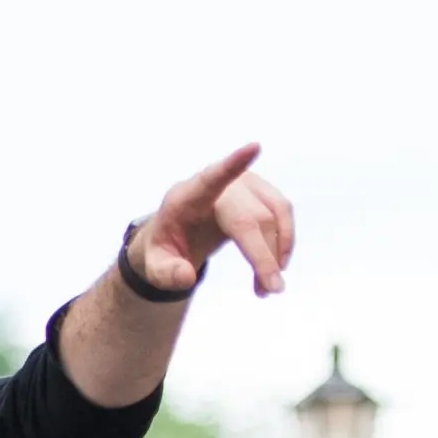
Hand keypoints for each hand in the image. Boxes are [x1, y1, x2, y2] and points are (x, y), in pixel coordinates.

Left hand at [129, 145, 295, 299]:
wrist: (177, 234)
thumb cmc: (166, 247)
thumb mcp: (155, 266)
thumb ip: (166, 273)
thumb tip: (186, 277)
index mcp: (187, 197)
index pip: (211, 178)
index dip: (233, 164)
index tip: (254, 147)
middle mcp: (220, 185)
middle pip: (251, 216)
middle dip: (263, 255)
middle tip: (270, 290)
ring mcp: (243, 184)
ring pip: (274, 213)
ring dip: (277, 252)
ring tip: (267, 288)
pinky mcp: (259, 192)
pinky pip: (282, 214)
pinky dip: (282, 244)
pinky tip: (272, 269)